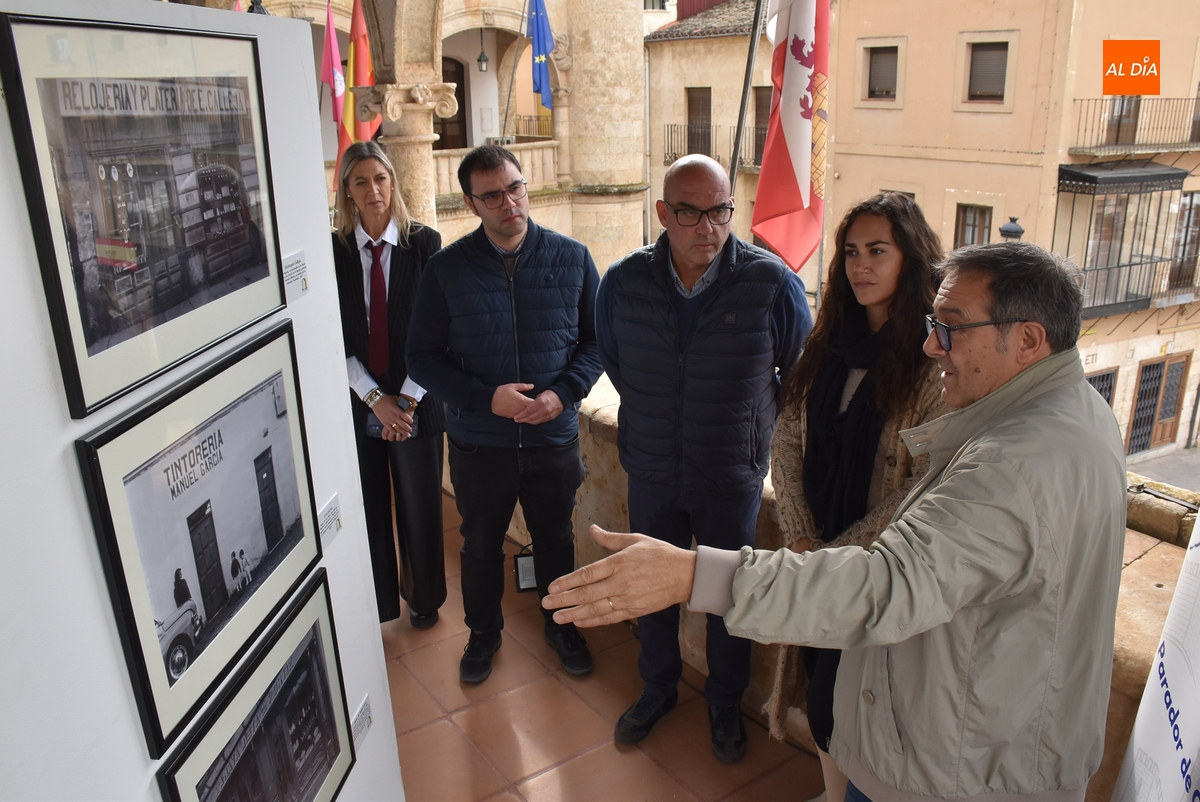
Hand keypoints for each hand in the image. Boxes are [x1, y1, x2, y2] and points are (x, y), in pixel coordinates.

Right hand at [372, 395, 414, 441]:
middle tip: (410, 430)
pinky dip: (394, 432)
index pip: (407, 418)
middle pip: (404, 425)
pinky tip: (396, 434)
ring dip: (402, 432)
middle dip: (408, 429)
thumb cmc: (386, 399)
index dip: (410, 421)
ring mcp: (389, 420)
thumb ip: (401, 403)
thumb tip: (406, 403)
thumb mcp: (396, 399)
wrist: (376, 400)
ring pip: (398, 429)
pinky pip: (390, 429)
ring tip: (406, 434)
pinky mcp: (384, 422)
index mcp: (399, 411)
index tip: (411, 422)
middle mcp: (395, 417)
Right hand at [492, 383, 534, 417]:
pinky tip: (521, 412)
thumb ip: (524, 386)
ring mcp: (516, 413)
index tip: (537, 400)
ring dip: (527, 412)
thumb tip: (532, 386)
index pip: (534, 403)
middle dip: (533, 408)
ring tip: (529, 409)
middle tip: (535, 405)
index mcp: (522, 400)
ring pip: (525, 415)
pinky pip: (519, 417)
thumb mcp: (512, 386)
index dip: (537, 402)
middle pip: (531, 410)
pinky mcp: (511, 416)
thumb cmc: (501, 391)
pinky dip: (521, 415)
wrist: (490, 400)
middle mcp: (520, 408)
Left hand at [513, 389, 564, 424]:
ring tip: (521, 420)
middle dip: (522, 419)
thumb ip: (533, 401)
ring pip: (535, 421)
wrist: (562, 398)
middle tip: (516, 419)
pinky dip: (533, 421)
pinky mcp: (550, 418)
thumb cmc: (550, 394)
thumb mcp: (541, 394)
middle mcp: (544, 409)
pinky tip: (529, 420)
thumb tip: (526, 406)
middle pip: (531, 417)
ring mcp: (548, 415)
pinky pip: (540, 421)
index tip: (516, 416)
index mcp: (541, 402)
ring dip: (527, 421)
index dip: (521, 414)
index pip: (528, 410)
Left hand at [541, 526, 696, 627]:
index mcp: (620, 562)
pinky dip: (594, 621)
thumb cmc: (661, 555)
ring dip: (574, 614)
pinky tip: (580, 621)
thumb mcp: (636, 540)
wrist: (686, 575)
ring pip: (596, 608)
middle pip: (587, 593)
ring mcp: (628, 598)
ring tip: (558, 617)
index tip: (552, 587)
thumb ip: (611, 539)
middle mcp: (622, 582)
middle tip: (546, 604)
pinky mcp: (635, 611)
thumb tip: (593, 529)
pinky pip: (610, 618)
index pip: (588, 574)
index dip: (568, 582)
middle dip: (564, 600)